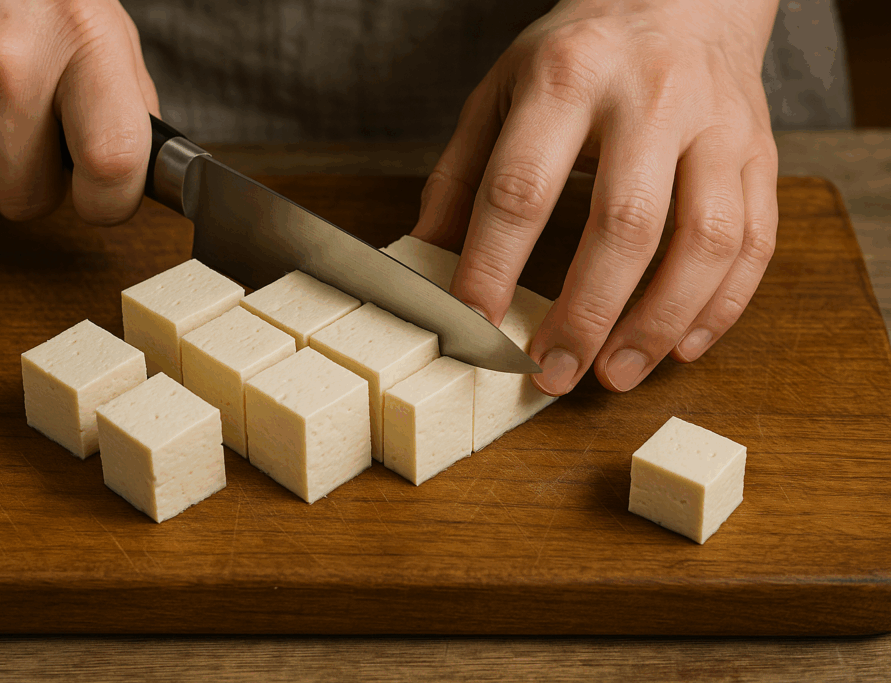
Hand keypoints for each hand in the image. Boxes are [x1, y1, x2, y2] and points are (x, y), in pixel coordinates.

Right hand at [0, 0, 158, 224]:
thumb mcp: (101, 26)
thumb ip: (124, 101)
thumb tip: (136, 173)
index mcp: (81, 43)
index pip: (112, 163)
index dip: (110, 200)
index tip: (102, 198)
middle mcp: (9, 63)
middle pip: (25, 197)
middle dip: (30, 180)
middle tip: (28, 134)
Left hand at [411, 0, 779, 394]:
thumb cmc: (579, 52)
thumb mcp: (500, 88)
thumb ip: (462, 172)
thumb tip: (426, 256)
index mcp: (567, 78)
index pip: (521, 189)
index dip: (493, 268)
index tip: (474, 327)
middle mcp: (650, 98)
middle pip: (624, 225)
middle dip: (586, 315)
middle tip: (553, 373)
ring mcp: (717, 126)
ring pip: (705, 241)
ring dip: (661, 324)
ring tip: (616, 374)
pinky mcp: (759, 152)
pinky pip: (756, 241)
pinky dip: (721, 306)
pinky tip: (683, 346)